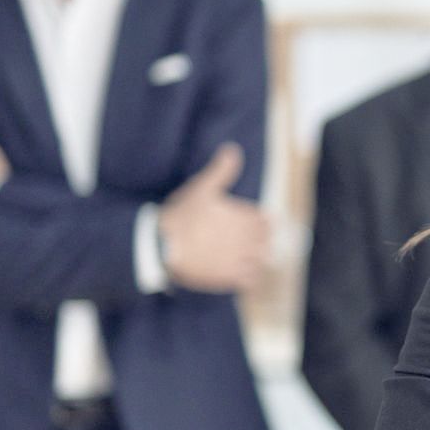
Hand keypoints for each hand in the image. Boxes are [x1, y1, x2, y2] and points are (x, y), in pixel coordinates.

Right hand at [158, 143, 268, 291]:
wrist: (162, 247)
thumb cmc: (182, 215)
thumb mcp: (202, 187)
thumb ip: (222, 170)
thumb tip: (233, 149)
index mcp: (245, 218)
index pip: (267, 221)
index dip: (258, 221)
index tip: (249, 222)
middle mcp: (248, 240)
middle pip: (266, 241)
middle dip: (258, 239)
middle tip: (243, 239)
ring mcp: (240, 260)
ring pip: (261, 260)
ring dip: (255, 257)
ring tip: (241, 255)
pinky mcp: (230, 278)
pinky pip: (251, 280)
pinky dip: (248, 276)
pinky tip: (236, 271)